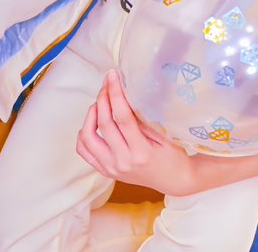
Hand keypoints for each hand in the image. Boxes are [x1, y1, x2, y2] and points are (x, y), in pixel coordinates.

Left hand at [75, 70, 197, 195]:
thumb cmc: (174, 155)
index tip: (113, 76)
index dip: (115, 94)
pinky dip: (83, 133)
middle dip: (103, 98)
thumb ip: (146, 119)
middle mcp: (123, 162)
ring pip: (87, 137)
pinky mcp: (105, 171)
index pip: (122, 117)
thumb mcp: (166, 136)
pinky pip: (84, 150)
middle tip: (106, 83)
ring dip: (90, 115)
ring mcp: (111, 168)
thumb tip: (127, 95)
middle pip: (104, 124)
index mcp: (141, 152)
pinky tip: (93, 121)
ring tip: (100, 102)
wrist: (174, 181)